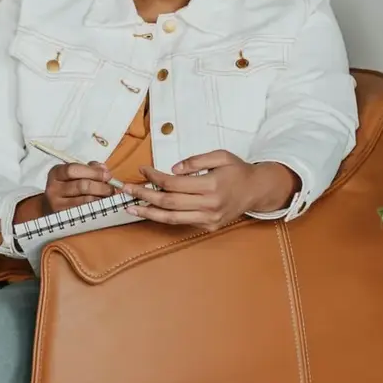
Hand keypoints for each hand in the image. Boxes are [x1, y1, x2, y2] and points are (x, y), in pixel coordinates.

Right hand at [41, 161, 116, 214]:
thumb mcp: (76, 173)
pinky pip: (86, 212)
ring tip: (108, 196)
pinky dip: (98, 207)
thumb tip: (104, 170)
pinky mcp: (65, 218)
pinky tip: (103, 205)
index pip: (73, 170)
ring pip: (86, 200)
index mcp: (56, 173)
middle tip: (111, 188)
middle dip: (101, 186)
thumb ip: (91, 168)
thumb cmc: (70, 187)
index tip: (107, 175)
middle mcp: (53, 189)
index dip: (93, 172)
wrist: (54, 206)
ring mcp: (57, 205)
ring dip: (102, 198)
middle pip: (81, 186)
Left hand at [125, 151, 299, 229]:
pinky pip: (181, 223)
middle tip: (127, 190)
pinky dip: (164, 217)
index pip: (174, 183)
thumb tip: (173, 169)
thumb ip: (196, 160)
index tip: (142, 170)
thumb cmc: (237, 171)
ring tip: (131, 208)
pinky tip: (150, 211)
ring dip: (149, 213)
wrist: (256, 191)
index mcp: (211, 185)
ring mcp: (209, 218)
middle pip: (169, 202)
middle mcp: (209, 204)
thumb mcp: (220, 156)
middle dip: (144, 196)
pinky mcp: (208, 226)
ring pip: (172, 218)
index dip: (155, 177)